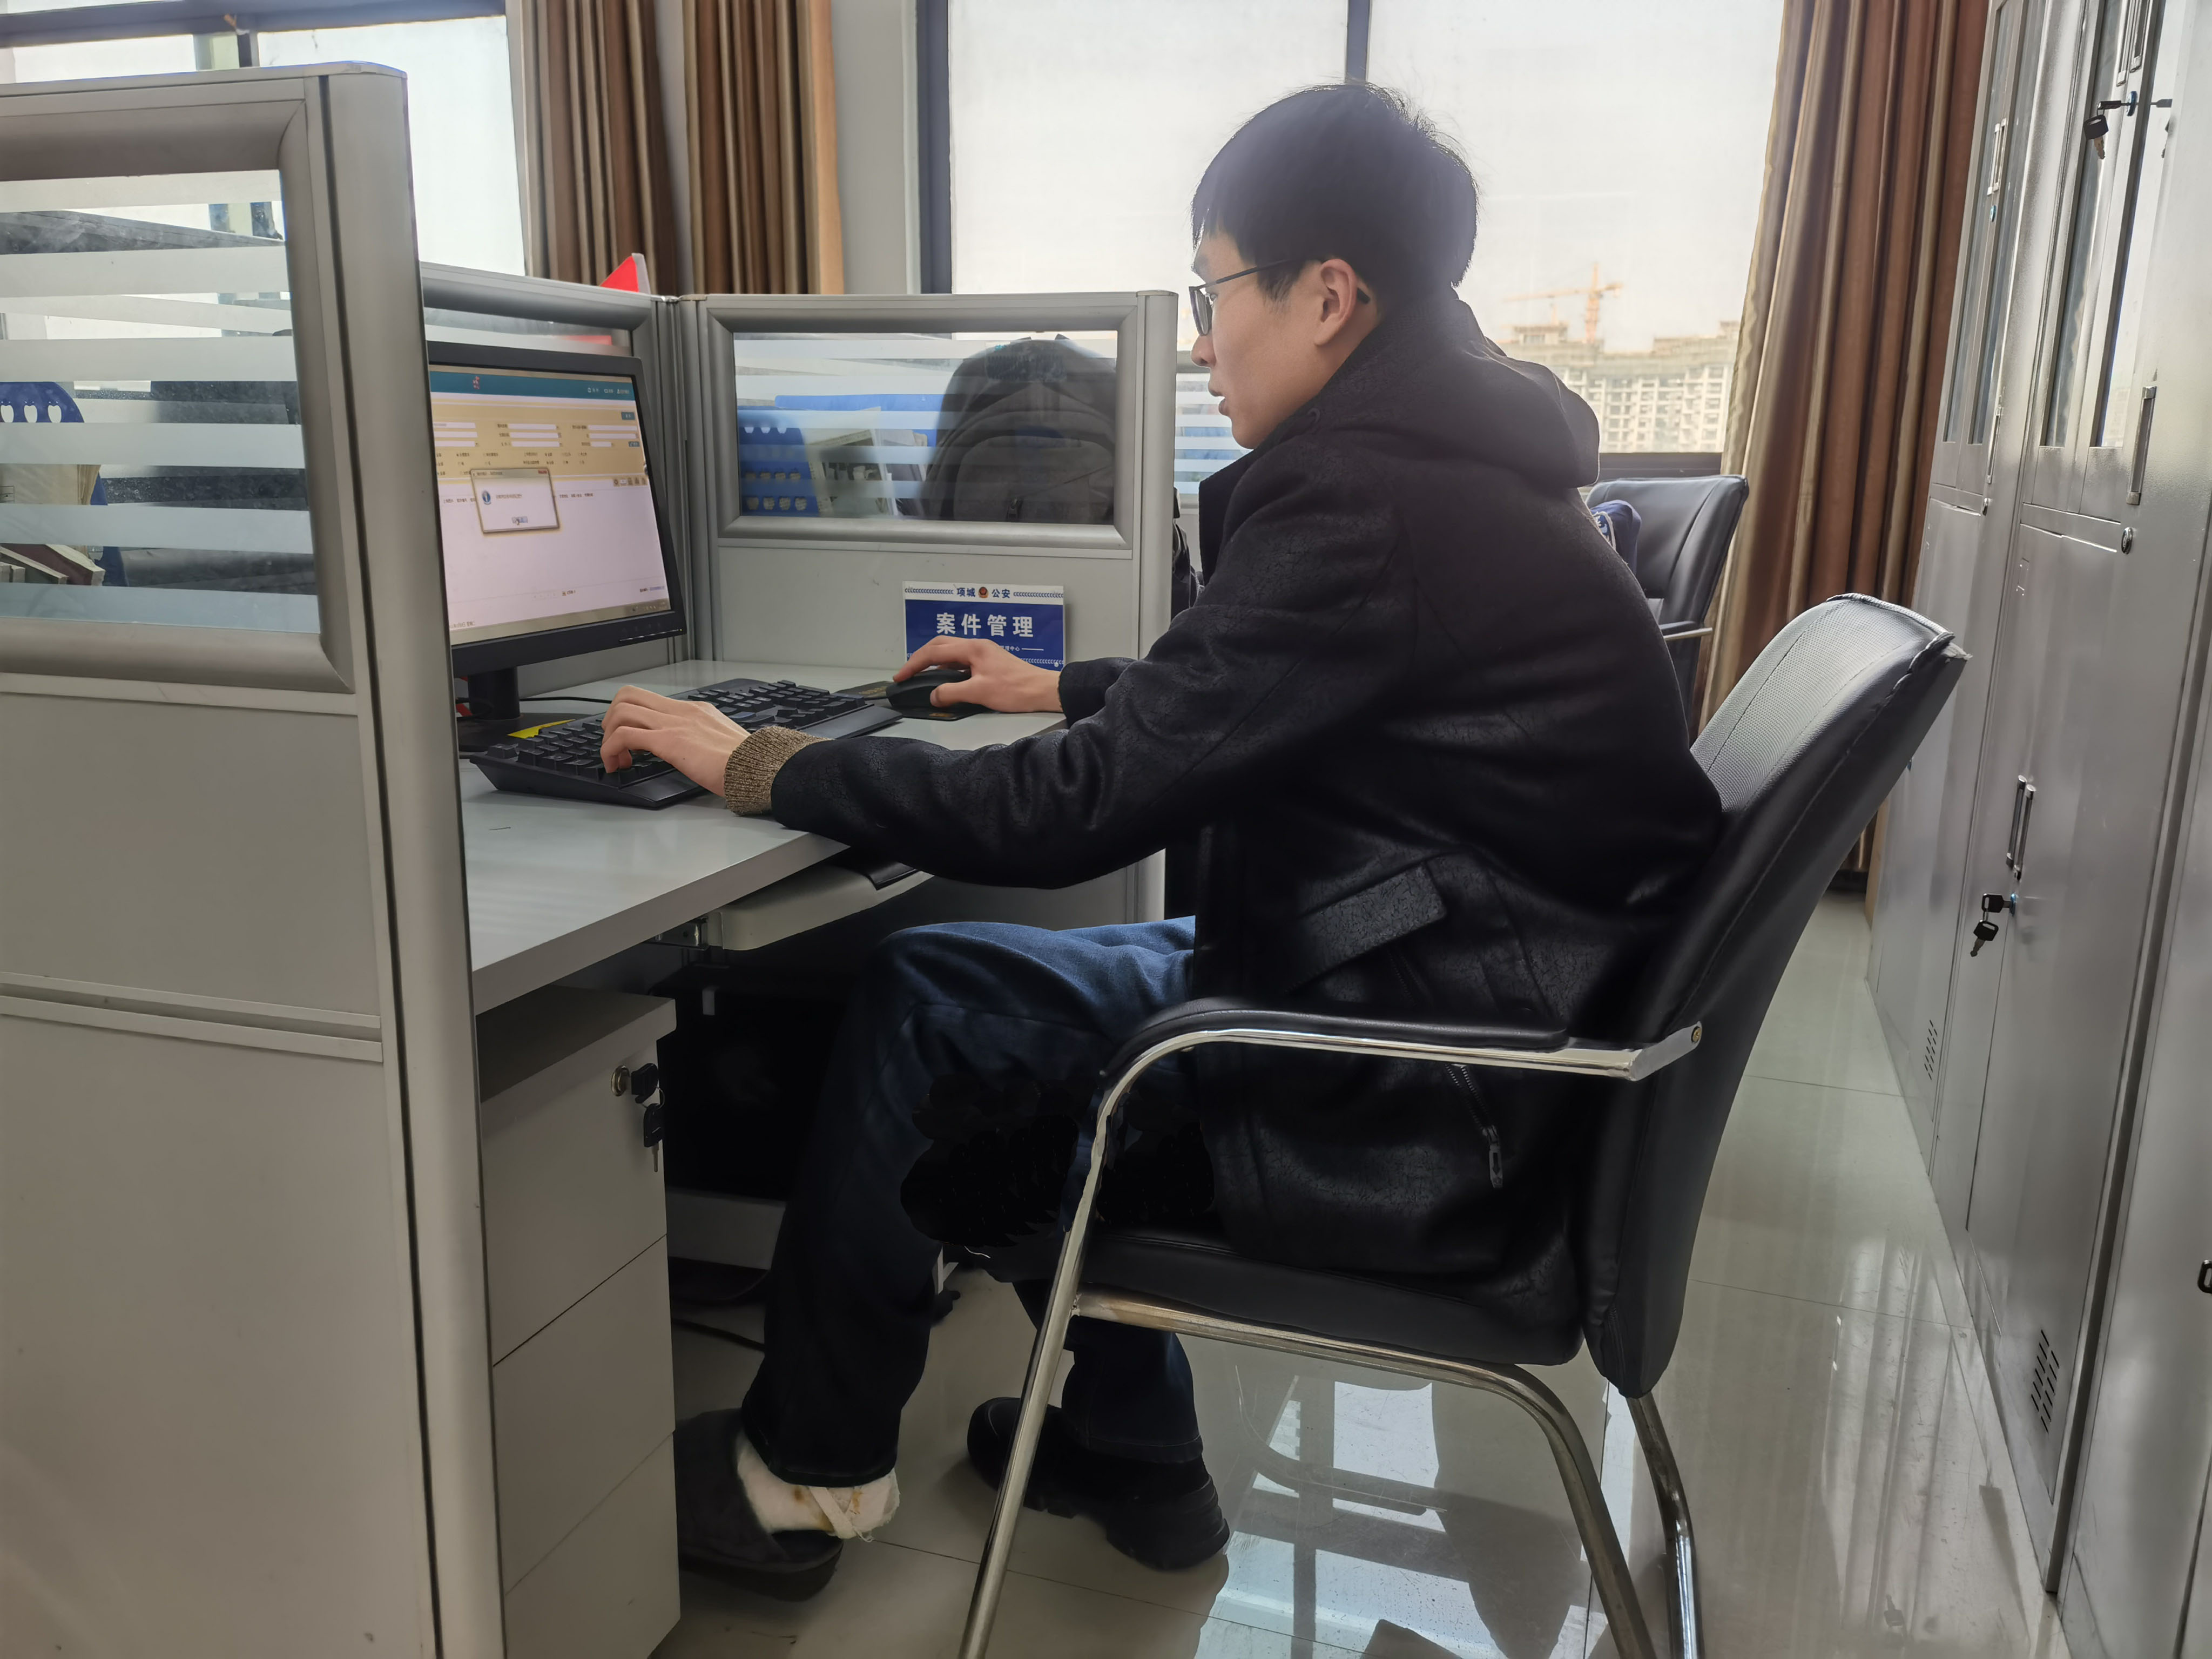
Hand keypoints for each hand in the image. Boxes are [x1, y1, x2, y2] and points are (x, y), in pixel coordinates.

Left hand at [599, 686, 747, 793]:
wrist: (757, 768)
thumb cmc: (746, 763)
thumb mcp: (722, 743)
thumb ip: (703, 741)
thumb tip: (692, 752)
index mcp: (696, 710)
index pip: (652, 701)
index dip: (632, 717)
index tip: (632, 742)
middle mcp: (682, 711)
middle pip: (629, 695)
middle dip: (612, 719)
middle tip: (616, 744)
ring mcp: (674, 723)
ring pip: (622, 711)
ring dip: (609, 735)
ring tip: (615, 758)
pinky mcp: (668, 740)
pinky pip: (624, 736)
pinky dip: (611, 749)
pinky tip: (617, 765)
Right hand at [893, 635, 1061, 712]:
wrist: (1043, 690)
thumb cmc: (1016, 689)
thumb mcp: (979, 693)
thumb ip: (952, 693)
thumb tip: (933, 696)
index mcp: (972, 648)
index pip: (934, 652)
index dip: (914, 664)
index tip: (900, 676)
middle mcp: (977, 646)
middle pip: (940, 646)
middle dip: (920, 658)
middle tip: (908, 673)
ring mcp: (984, 653)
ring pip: (951, 652)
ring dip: (934, 662)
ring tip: (922, 677)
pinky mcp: (989, 662)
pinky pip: (962, 661)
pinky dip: (948, 668)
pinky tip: (946, 681)